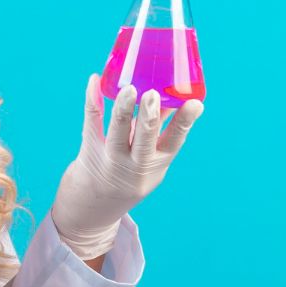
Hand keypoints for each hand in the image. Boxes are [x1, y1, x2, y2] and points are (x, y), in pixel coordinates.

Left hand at [49, 76, 204, 258]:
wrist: (94, 205)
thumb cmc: (129, 172)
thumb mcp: (151, 161)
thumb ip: (160, 130)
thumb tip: (172, 94)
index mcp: (157, 164)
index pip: (174, 142)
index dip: (185, 122)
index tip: (196, 104)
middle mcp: (135, 164)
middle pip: (144, 140)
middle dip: (149, 118)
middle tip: (153, 95)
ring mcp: (111, 157)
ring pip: (117, 132)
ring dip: (123, 110)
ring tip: (129, 89)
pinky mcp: (89, 149)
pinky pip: (91, 123)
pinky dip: (93, 100)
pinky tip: (94, 81)